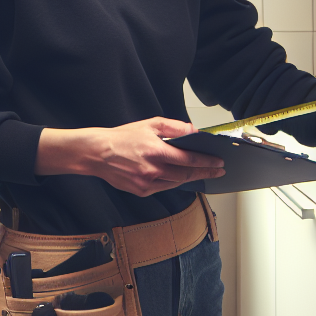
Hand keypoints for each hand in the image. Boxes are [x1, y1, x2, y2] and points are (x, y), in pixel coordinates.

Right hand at [36, 117, 226, 195]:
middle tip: (218, 171)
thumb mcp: (149, 124)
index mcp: (156, 151)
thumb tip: (192, 130)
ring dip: (192, 179)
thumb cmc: (121, 138)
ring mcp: (146, 183)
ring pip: (176, 183)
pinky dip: (174, 183)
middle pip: (186, 174)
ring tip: (204, 174)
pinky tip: (181, 178)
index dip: (207, 162)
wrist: (96, 154)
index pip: (189, 159)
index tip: (218, 162)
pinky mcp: (140, 191)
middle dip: (205, 172)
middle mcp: (153, 169)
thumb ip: (173, 127)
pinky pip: (163, 188)